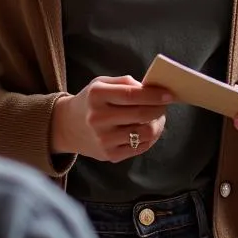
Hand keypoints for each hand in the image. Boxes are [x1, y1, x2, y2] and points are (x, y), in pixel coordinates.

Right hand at [50, 75, 172, 160]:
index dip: (154, 95)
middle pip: (141, 114)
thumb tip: (153, 88)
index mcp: (96, 95)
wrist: (68, 126)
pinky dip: (150, 138)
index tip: (169, 94)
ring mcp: (103, 139)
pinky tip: (149, 129)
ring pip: (145, 133)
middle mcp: (98, 118)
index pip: (132, 95)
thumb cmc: (91, 101)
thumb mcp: (101, 83)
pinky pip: (140, 147)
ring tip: (157, 117)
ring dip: (158, 124)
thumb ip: (126, 82)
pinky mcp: (109, 155)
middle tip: (164, 105)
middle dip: (159, 109)